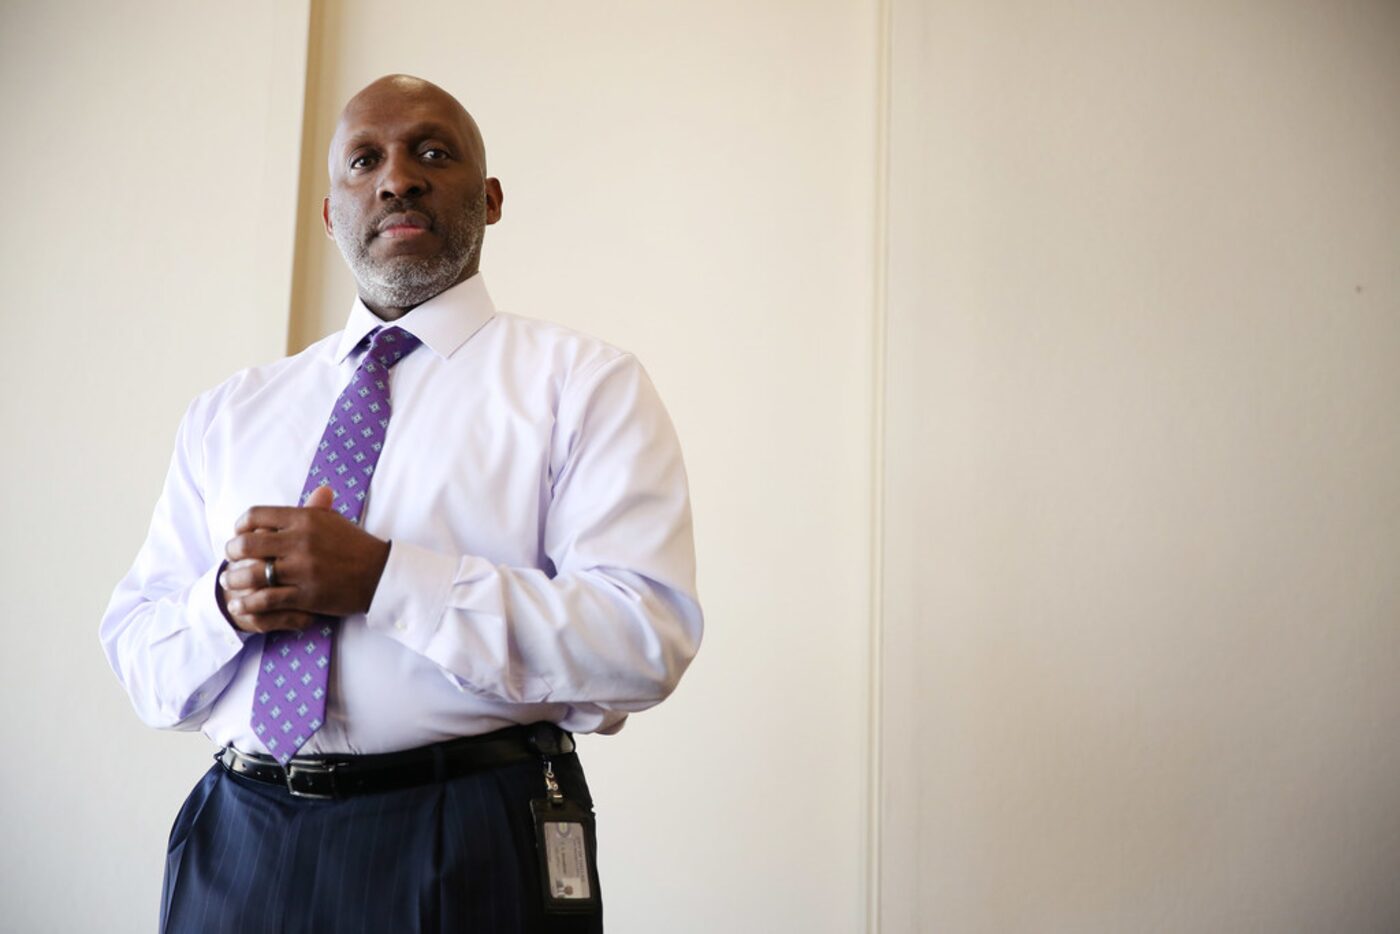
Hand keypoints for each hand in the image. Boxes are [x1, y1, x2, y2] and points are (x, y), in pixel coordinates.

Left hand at [218, 485, 391, 632]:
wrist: (380, 574)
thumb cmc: (355, 546)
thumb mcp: (335, 521)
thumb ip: (317, 508)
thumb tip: (319, 490)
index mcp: (306, 519)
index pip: (257, 515)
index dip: (241, 525)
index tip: (239, 534)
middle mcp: (301, 541)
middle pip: (247, 544)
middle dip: (232, 552)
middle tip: (230, 558)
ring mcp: (303, 569)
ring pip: (252, 573)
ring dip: (234, 579)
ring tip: (229, 582)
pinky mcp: (306, 595)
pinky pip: (267, 599)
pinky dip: (249, 603)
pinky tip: (240, 605)